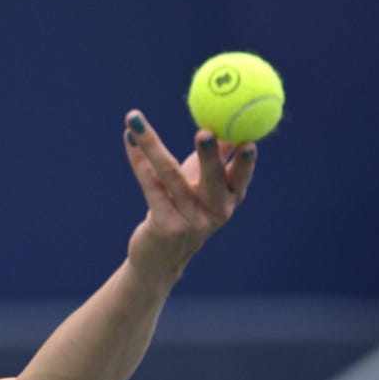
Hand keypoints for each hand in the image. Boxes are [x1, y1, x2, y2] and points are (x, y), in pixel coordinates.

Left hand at [122, 109, 256, 284]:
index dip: (246, 162)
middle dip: (209, 155)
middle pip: (212, 179)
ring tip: (137, 120)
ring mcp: (188, 220)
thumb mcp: (204, 187)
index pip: (241, 178)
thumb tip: (226, 121)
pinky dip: (137, 158)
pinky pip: (149, 184)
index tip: (249, 141)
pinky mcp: (163, 224)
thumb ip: (217, 158)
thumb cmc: (185, 212)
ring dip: (152, 143)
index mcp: (230, 201)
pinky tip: (129, 137)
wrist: (160, 259)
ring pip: (170, 175)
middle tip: (204, 132)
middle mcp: (214, 212)